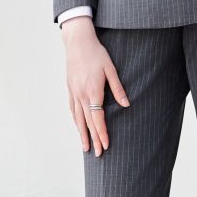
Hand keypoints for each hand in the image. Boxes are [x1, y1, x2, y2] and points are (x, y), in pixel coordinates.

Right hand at [61, 17, 129, 154]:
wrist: (77, 41)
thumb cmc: (97, 53)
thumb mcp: (111, 69)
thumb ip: (118, 88)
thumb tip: (126, 105)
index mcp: (93, 91)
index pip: (98, 118)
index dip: (102, 133)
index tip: (106, 145)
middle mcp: (81, 95)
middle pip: (88, 122)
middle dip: (93, 139)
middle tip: (98, 154)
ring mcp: (74, 93)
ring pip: (78, 118)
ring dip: (82, 134)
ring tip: (86, 148)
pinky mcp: (70, 89)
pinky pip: (72, 109)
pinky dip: (76, 121)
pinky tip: (78, 127)